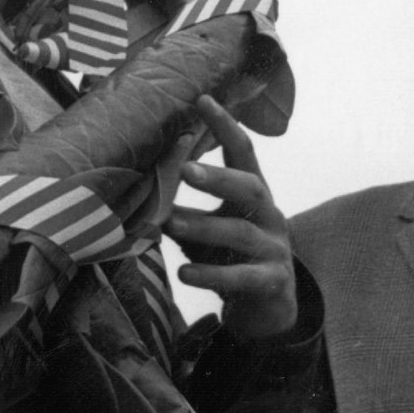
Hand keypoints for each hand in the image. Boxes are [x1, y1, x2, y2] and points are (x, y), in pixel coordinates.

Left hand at [164, 94, 297, 341]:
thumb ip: (183, 211)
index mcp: (254, 195)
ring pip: (240, 232)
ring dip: (203, 226)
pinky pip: (243, 277)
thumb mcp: (209, 230)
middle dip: (218, 177)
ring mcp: (275, 250)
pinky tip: (185, 274)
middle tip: (185, 171)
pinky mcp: (273, 282)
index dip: (226, 126)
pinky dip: (213, 274)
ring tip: (169, 224)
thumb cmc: (232, 259)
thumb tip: (138, 190)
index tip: (202, 100)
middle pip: (249, 187)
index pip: (243, 153)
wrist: (267, 312)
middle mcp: (270, 215)